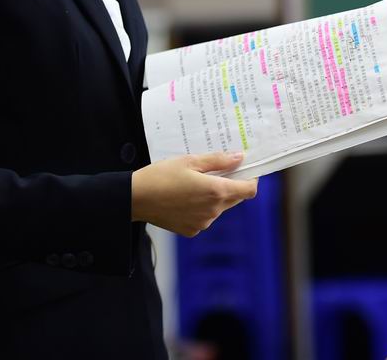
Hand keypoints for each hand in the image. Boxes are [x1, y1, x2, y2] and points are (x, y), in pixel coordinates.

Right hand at [130, 152, 257, 236]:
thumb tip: (239, 157)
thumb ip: (218, 161)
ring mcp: (203, 223)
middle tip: (217, 171)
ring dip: (215, 196)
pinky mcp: (191, 230)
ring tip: (195, 183)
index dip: (251, 179)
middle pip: (235, 198)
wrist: (135, 199)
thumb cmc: (161, 176)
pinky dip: (202, 207)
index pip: (249, 190)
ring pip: (220, 208)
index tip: (245, 169)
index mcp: (215, 192)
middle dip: (231, 185)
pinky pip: (205, 217)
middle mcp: (213, 211)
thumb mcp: (190, 161)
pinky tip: (185, 197)